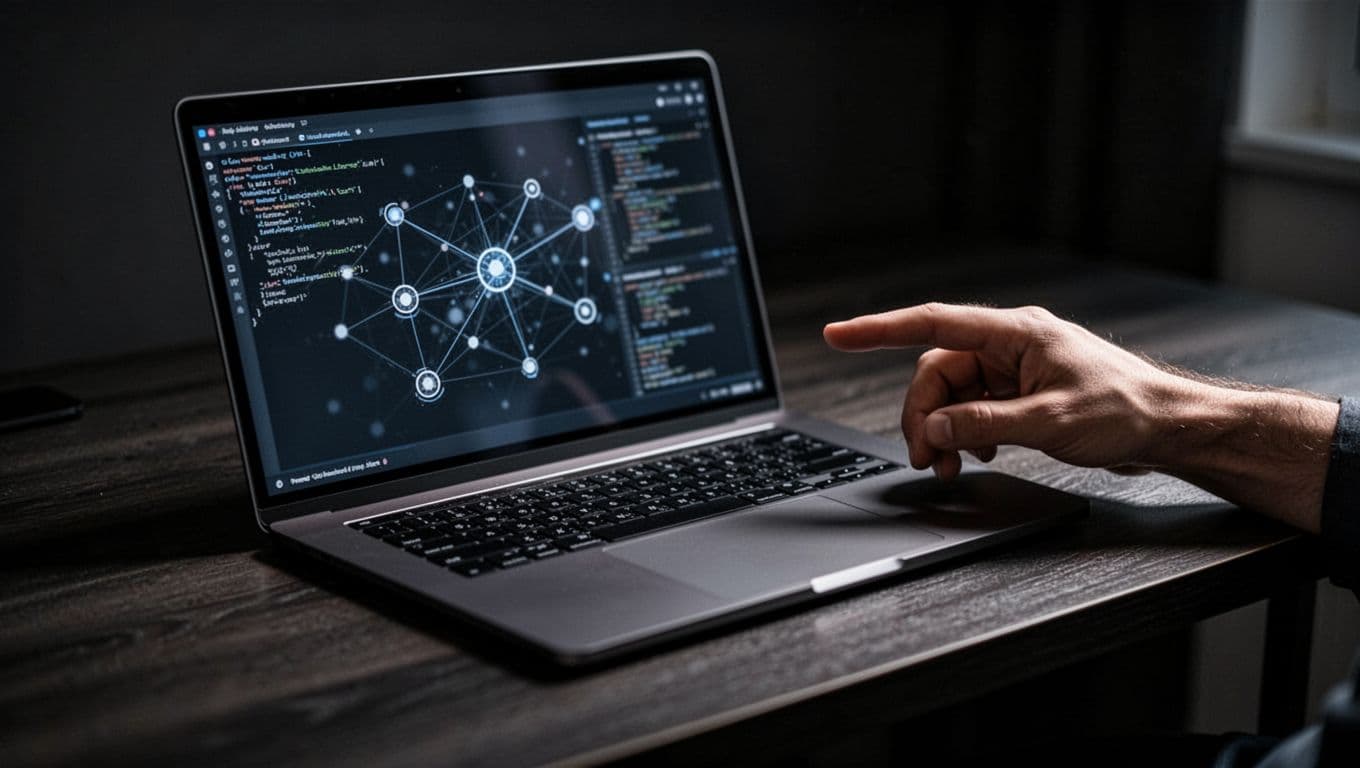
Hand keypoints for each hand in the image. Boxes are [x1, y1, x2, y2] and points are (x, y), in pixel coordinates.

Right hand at [823, 303, 1180, 479]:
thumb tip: (937, 427)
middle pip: (937, 371)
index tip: (837, 333)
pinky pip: (973, 406)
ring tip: (950, 465)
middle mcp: (1010, 343)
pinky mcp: (1021, 390)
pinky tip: (978, 454)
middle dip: (923, 415)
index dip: (877, 329)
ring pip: (952, 393)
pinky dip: (965, 432)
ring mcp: (1015, 367)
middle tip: (927, 458)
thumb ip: (987, 423)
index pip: (932, 323)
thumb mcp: (1050, 421)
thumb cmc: (1127, 410)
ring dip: (944, 429)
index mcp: (1015, 332)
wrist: (1170, 426)